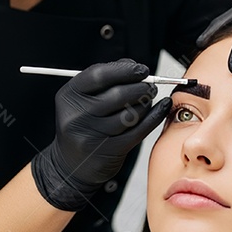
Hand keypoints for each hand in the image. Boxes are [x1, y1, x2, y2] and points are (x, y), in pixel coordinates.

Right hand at [31, 59, 171, 210]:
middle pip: (118, 94)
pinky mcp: (109, 151)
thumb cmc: (82, 125)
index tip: (142, 69)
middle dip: (141, 87)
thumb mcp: (83, 99)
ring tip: (148, 99)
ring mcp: (92, 136)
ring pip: (131, 113)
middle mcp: (77, 116)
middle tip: (151, 85)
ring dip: (146, 102)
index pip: (99, 75)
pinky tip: (162, 108)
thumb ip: (106, 79)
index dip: (125, 70)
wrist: (71, 164)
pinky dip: (155, 116)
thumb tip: (134, 67)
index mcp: (69, 97)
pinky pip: (139, 130)